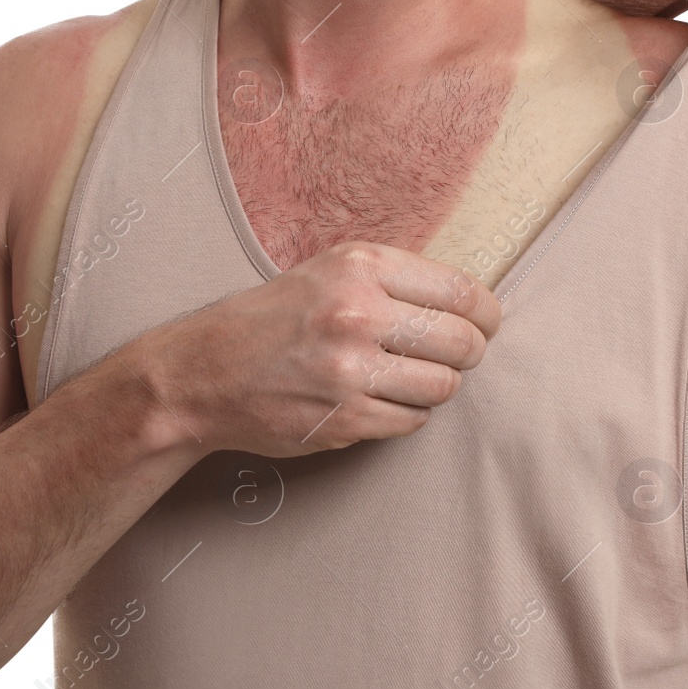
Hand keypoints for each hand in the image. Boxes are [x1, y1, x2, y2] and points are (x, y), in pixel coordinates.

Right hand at [157, 241, 501, 457]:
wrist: (202, 373)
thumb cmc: (272, 320)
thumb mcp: (328, 271)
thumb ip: (393, 280)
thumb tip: (470, 303)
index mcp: (359, 267)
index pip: (461, 291)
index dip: (486, 314)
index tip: (486, 323)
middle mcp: (357, 314)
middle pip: (462, 342)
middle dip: (468, 352)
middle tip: (454, 356)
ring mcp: (351, 371)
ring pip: (443, 387)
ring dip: (435, 387)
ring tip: (409, 378)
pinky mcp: (345, 419)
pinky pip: (412, 421)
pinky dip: (406, 414)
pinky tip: (380, 400)